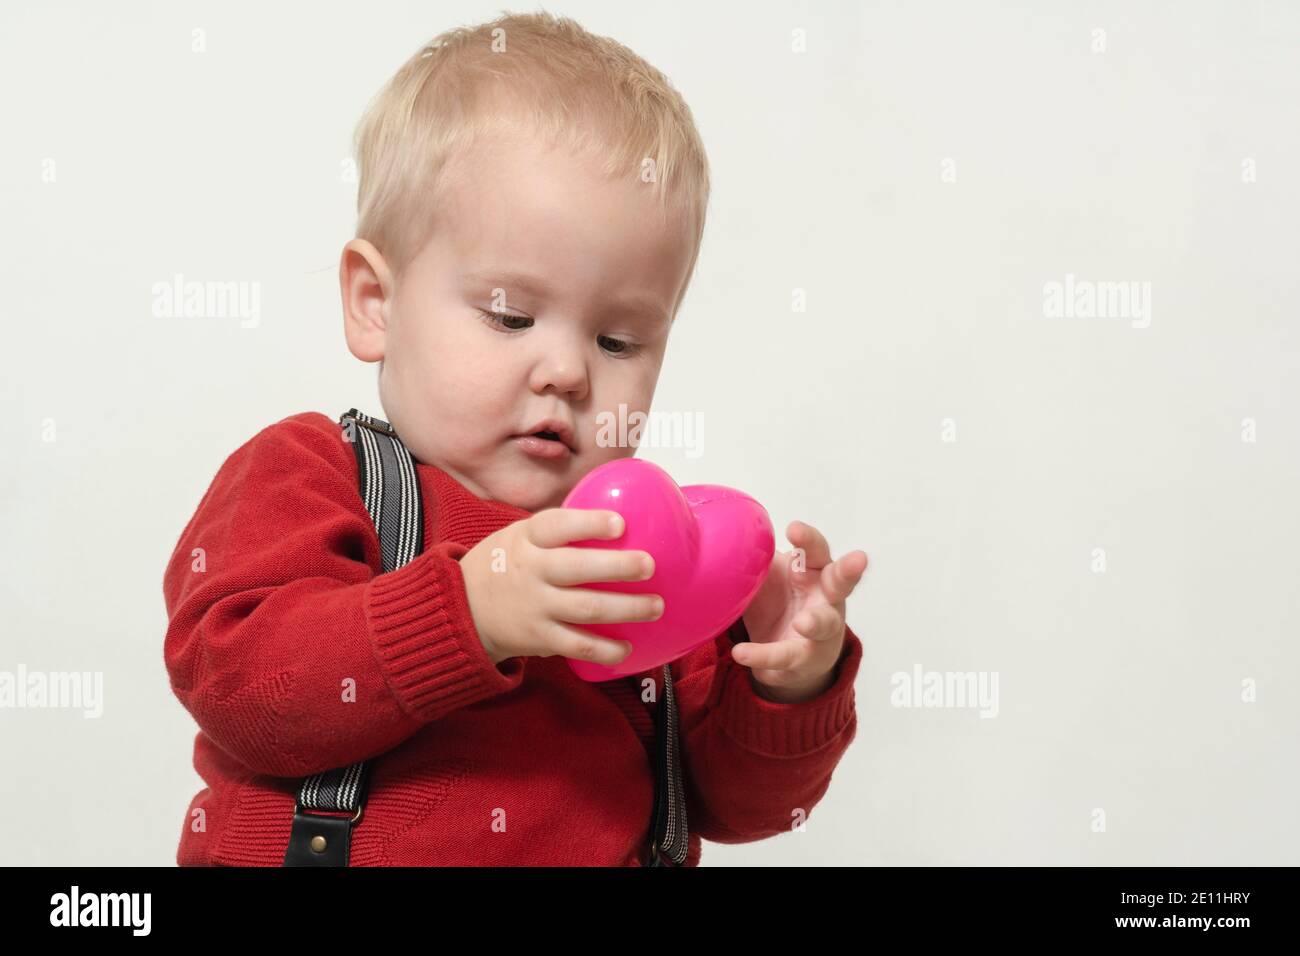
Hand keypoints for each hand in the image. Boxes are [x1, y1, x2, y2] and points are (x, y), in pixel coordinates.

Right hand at [460, 508, 663, 667]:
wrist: (462, 608)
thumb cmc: (506, 564)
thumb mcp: (520, 536)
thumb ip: (560, 530)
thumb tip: (619, 518)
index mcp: (527, 539)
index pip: (557, 525)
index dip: (589, 523)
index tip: (620, 523)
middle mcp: (531, 571)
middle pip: (578, 569)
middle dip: (618, 567)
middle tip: (649, 565)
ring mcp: (535, 607)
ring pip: (586, 608)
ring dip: (626, 609)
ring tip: (655, 606)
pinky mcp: (539, 638)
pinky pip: (577, 645)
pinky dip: (605, 649)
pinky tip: (627, 647)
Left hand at [734, 521, 866, 702]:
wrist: (789, 652)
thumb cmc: (780, 600)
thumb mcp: (767, 577)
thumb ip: (753, 562)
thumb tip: (718, 542)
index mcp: (814, 570)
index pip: (815, 550)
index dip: (808, 539)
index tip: (793, 529)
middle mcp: (826, 597)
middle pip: (841, 581)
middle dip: (849, 570)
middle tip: (858, 559)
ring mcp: (822, 629)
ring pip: (825, 624)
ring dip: (816, 622)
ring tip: (802, 622)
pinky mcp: (806, 657)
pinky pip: (785, 656)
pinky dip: (762, 655)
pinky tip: (741, 653)